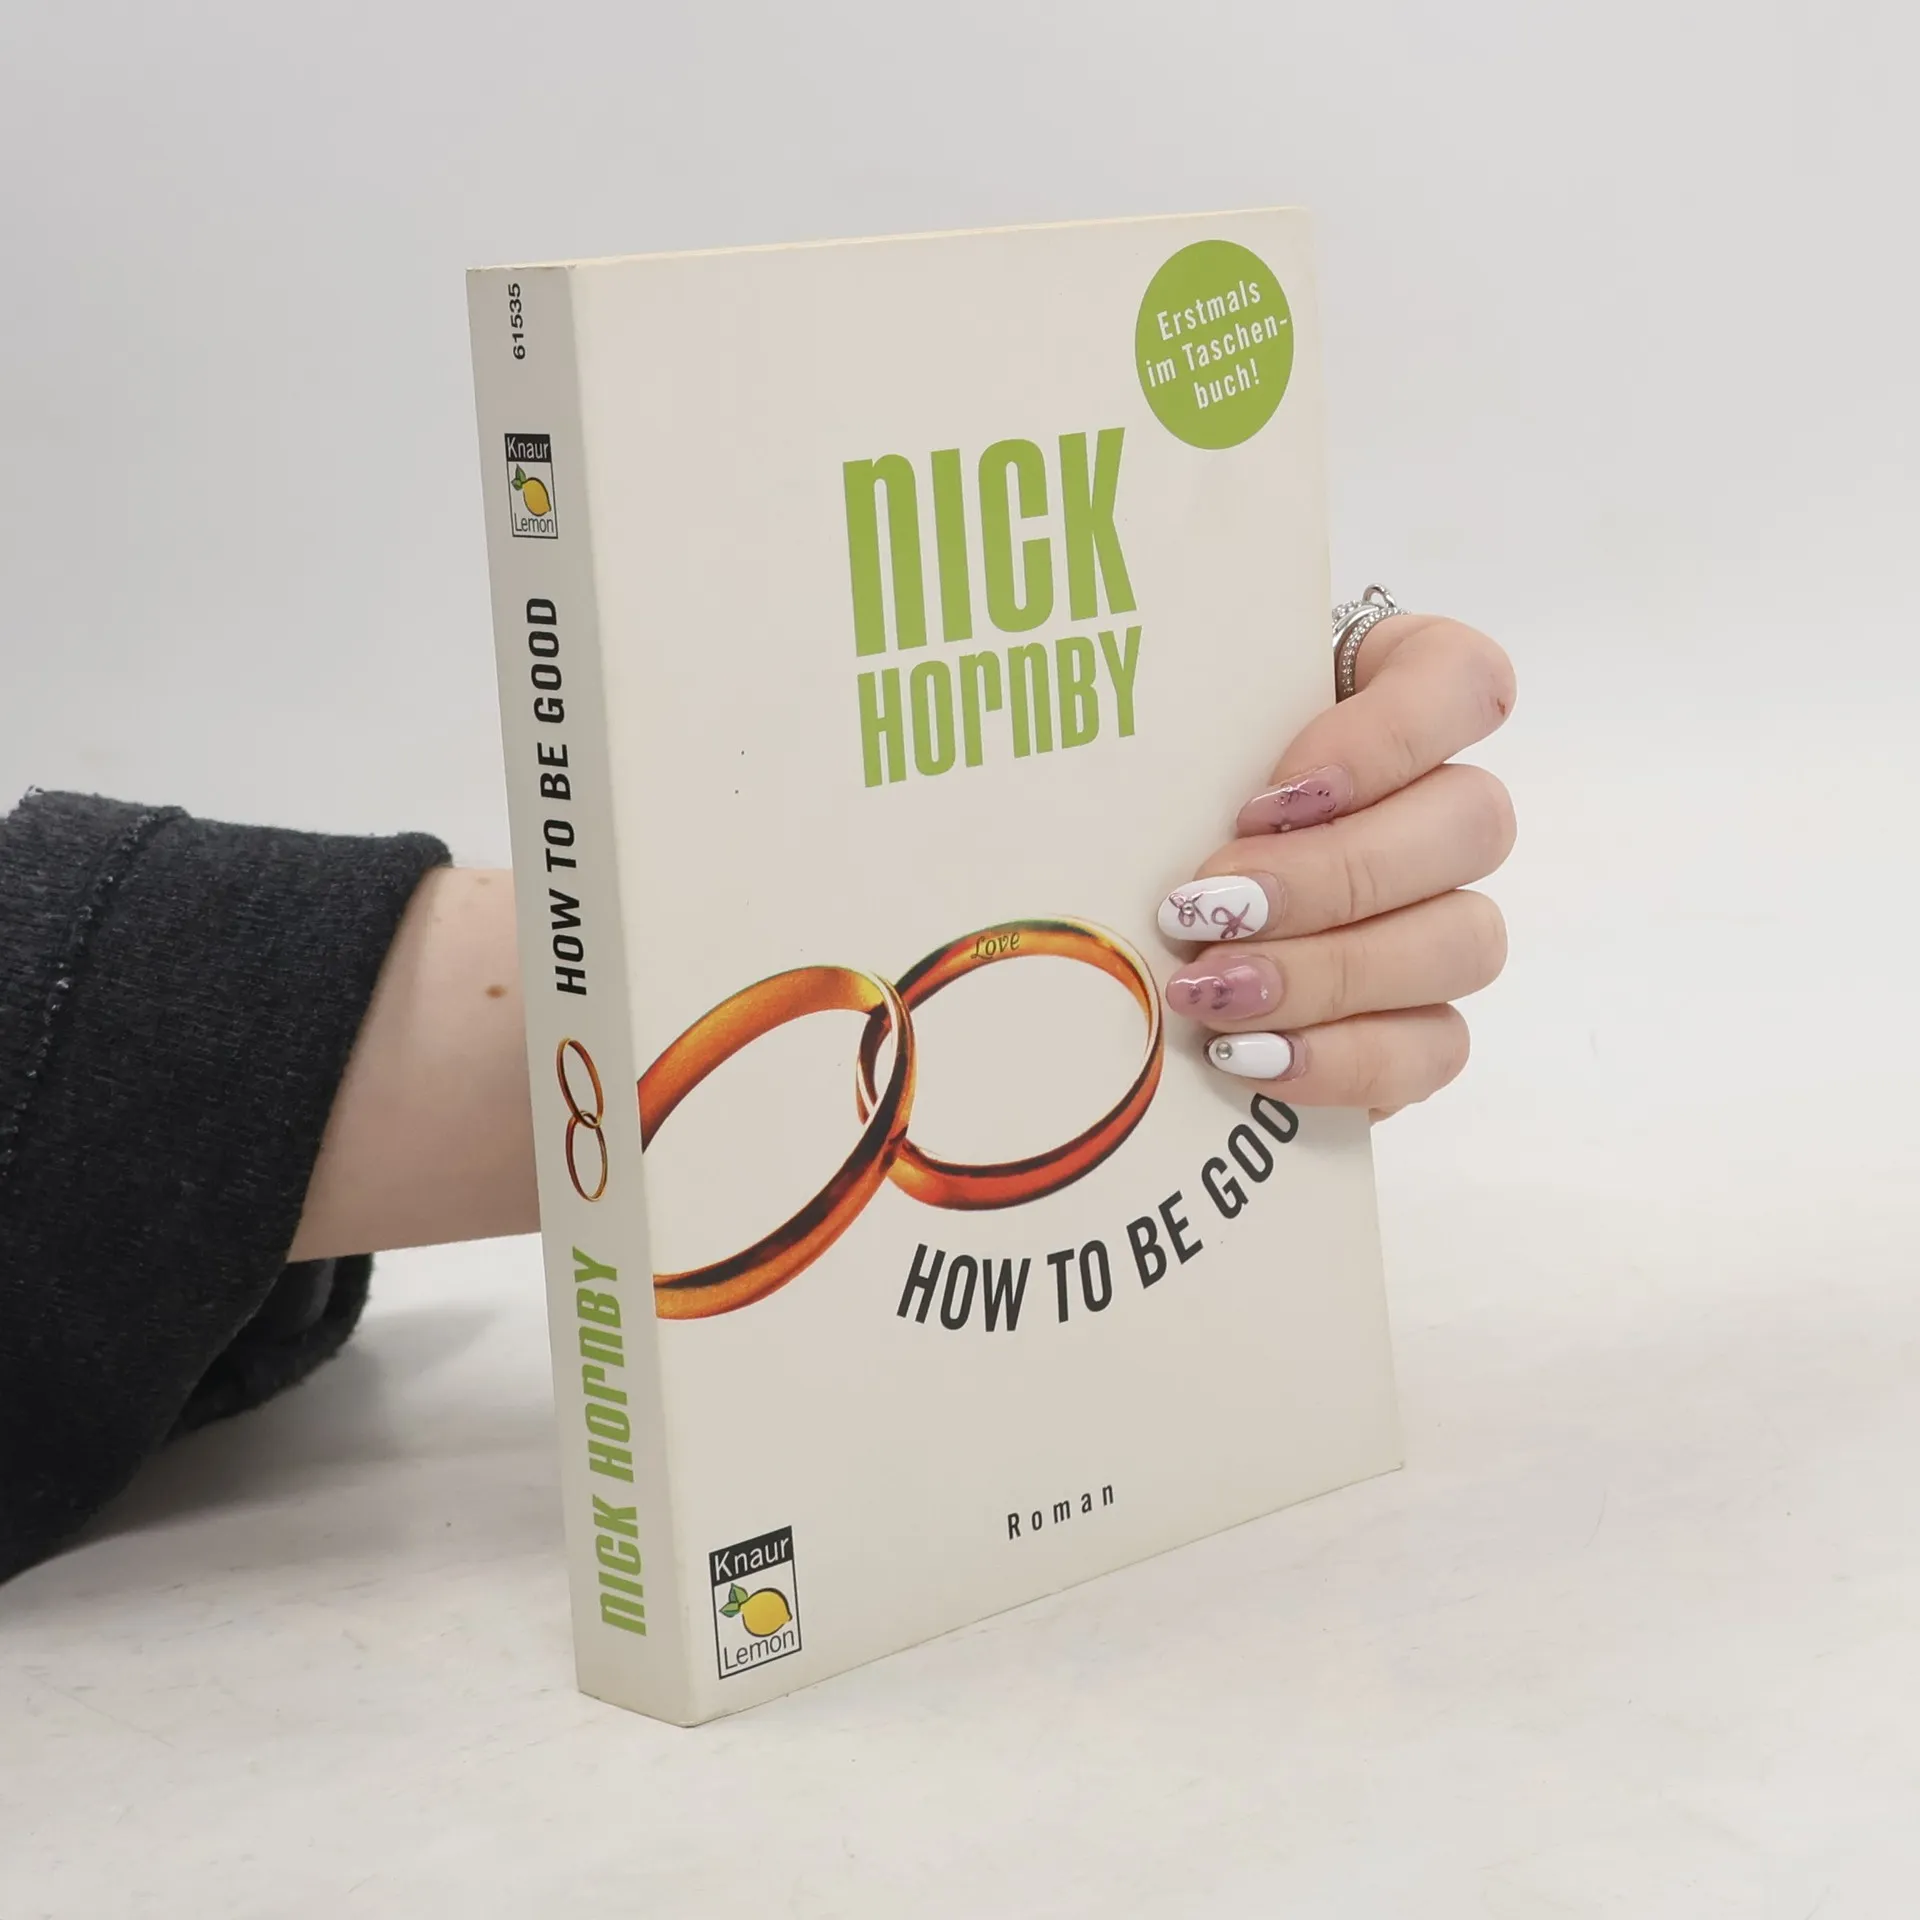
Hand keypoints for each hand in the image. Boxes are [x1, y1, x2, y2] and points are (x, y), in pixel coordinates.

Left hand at [1157, 613, 1514, 1118]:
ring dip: (1333, 974)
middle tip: (1206, 908)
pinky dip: (1342, 1057)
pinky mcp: (1423, 1018)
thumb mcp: (1170, 739)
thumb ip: (1185, 735)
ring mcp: (1448, 914)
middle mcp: (1445, 802)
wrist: (1129, 865)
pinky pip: (1434, 1047)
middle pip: (1473, 825)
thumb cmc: (1155, 783)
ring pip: (1465, 940)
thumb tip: (1138, 789)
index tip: (1271, 796)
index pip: (1465, 681)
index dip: (1386, 740)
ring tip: (1213, 990)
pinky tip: (1250, 1056)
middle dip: (1332, 877)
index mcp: (1403, 694)